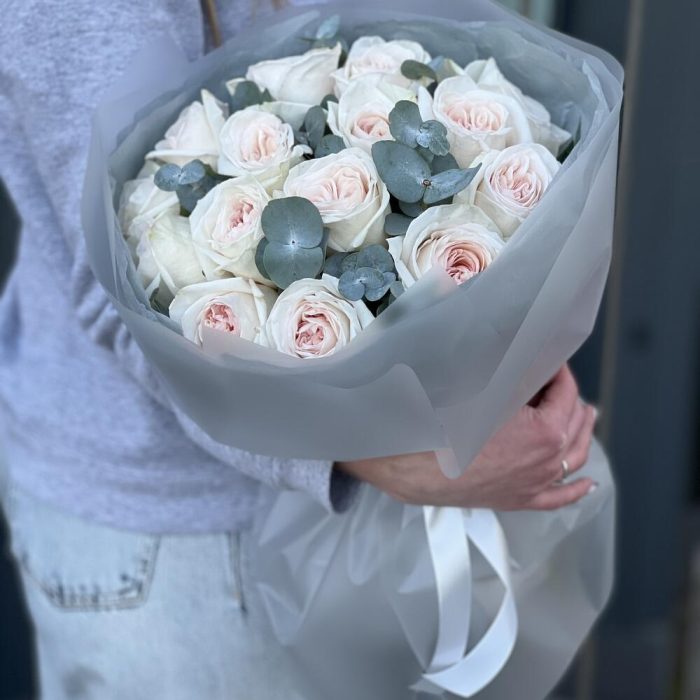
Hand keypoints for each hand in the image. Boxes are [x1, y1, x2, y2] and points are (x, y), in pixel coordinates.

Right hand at [335, 365, 597, 510]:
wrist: (409, 464)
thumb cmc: (441, 426)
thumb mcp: (481, 388)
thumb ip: (511, 372)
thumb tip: (525, 352)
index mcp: (545, 432)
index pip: (565, 392)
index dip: (559, 371)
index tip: (550, 360)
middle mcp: (547, 462)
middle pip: (573, 422)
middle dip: (569, 397)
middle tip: (556, 381)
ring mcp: (534, 485)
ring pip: (573, 458)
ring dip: (581, 433)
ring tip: (585, 416)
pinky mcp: (518, 500)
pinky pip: (557, 498)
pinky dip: (575, 490)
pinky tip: (587, 483)